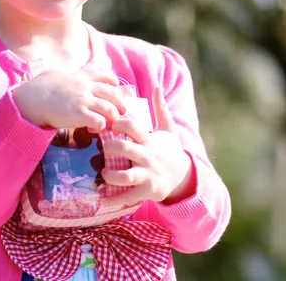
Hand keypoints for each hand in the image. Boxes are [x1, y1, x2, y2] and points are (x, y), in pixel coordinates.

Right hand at [12, 65, 126, 132]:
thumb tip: (68, 76)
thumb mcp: (57, 74)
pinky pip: (100, 122)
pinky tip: (94, 129)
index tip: (115, 87)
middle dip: (120, 104)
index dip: (113, 82)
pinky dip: (101, 127)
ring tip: (108, 124)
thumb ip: (68, 76)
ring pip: (111, 109)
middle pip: (113, 94)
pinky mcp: (80, 115)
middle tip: (119, 112)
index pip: (104, 75)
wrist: (30, 98)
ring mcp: (84, 100)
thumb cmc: (39, 87)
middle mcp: (86, 87)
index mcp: (81, 76)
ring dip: (112, 118)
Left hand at [101, 86, 194, 205]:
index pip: (133, 128)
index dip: (120, 124)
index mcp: (149, 140)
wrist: (183, 176)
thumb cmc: (169, 149)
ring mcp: (147, 175)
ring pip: (127, 176)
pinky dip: (114, 199)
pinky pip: (128, 197)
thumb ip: (160, 108)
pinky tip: (102, 198)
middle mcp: (147, 157)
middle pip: (126, 150)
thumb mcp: (168, 129)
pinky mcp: (147, 192)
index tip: (111, 124)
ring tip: (103, 172)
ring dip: (111, 175)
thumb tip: (157, 86)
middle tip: (102, 148)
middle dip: (111, 148)